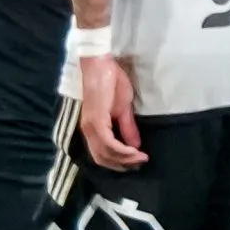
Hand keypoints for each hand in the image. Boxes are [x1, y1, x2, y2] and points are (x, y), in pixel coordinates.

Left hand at [78, 54, 147, 171]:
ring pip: (105, 153)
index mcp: (93, 128)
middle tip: (140, 162)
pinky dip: (122, 150)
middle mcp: (88, 130)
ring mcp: (90, 126)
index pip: (102, 154)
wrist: (102, 65)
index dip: (120, 161)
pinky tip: (134, 150)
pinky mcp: (96, 121)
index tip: (138, 161)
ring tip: (141, 157)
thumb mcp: (123, 109)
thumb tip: (135, 145)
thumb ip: (127, 127)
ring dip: (125, 159)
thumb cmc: (111, 83)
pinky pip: (108, 143)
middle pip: (103, 158)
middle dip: (123, 164)